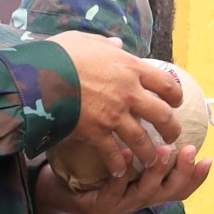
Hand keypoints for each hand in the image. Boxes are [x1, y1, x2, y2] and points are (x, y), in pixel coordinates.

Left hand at [36, 144, 209, 213]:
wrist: (60, 189)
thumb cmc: (95, 171)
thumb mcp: (124, 156)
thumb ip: (143, 141)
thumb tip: (161, 106)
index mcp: (151, 188)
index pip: (181, 186)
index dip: (197, 175)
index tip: (209, 158)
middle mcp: (141, 199)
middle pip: (172, 191)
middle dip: (184, 172)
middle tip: (188, 150)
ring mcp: (122, 203)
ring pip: (147, 192)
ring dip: (156, 170)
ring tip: (160, 150)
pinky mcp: (102, 205)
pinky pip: (116, 189)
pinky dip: (123, 172)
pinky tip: (125, 153)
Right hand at [49, 32, 185, 182]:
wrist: (37, 75)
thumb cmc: (60, 54)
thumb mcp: (86, 40)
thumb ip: (106, 45)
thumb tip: (117, 44)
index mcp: (131, 68)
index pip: (166, 83)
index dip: (175, 95)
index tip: (176, 103)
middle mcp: (129, 92)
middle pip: (162, 115)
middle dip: (171, 129)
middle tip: (172, 136)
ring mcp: (114, 114)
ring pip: (142, 139)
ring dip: (150, 152)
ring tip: (153, 161)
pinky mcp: (95, 132)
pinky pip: (113, 153)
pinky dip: (118, 165)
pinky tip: (120, 173)